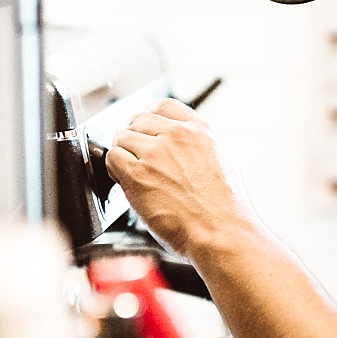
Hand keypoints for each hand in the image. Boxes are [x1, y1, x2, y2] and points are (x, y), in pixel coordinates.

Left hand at [106, 98, 253, 260]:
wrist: (220, 231)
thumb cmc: (223, 209)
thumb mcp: (219, 163)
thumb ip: (194, 148)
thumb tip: (172, 150)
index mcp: (199, 130)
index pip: (163, 106)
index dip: (148, 117)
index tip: (143, 128)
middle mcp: (176, 135)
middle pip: (138, 120)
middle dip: (133, 137)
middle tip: (133, 155)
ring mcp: (155, 153)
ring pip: (122, 138)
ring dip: (123, 154)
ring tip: (132, 172)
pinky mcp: (138, 174)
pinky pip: (113, 158)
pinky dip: (114, 169)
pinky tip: (125, 181)